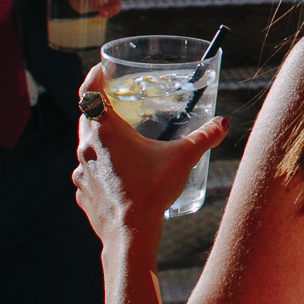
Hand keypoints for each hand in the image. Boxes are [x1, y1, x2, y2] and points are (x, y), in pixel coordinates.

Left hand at [72, 65, 227, 252]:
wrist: (130, 235)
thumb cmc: (151, 191)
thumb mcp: (183, 158)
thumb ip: (204, 137)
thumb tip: (222, 123)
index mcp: (105, 131)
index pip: (90, 91)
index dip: (95, 76)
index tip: (102, 69)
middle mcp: (87, 148)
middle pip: (87, 117)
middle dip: (100, 107)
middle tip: (118, 102)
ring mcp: (81, 172)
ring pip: (87, 146)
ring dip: (101, 140)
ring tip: (122, 142)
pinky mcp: (83, 193)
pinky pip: (89, 173)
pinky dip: (101, 168)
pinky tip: (119, 175)